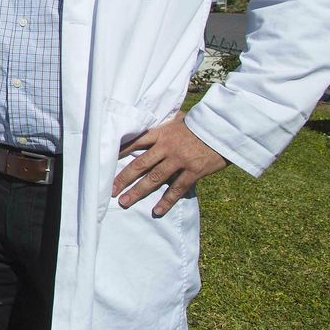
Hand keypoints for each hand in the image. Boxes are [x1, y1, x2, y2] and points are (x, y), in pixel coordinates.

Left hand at [110, 114, 230, 216]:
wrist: (224, 129)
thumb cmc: (201, 123)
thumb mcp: (180, 118)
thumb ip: (164, 123)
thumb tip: (151, 119)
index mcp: (162, 133)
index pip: (135, 142)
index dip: (119, 152)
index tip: (105, 161)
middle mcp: (167, 147)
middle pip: (140, 164)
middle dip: (123, 178)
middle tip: (110, 190)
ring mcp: (179, 160)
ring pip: (154, 178)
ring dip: (138, 192)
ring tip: (125, 202)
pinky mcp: (193, 171)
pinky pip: (177, 189)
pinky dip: (166, 201)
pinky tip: (157, 211)